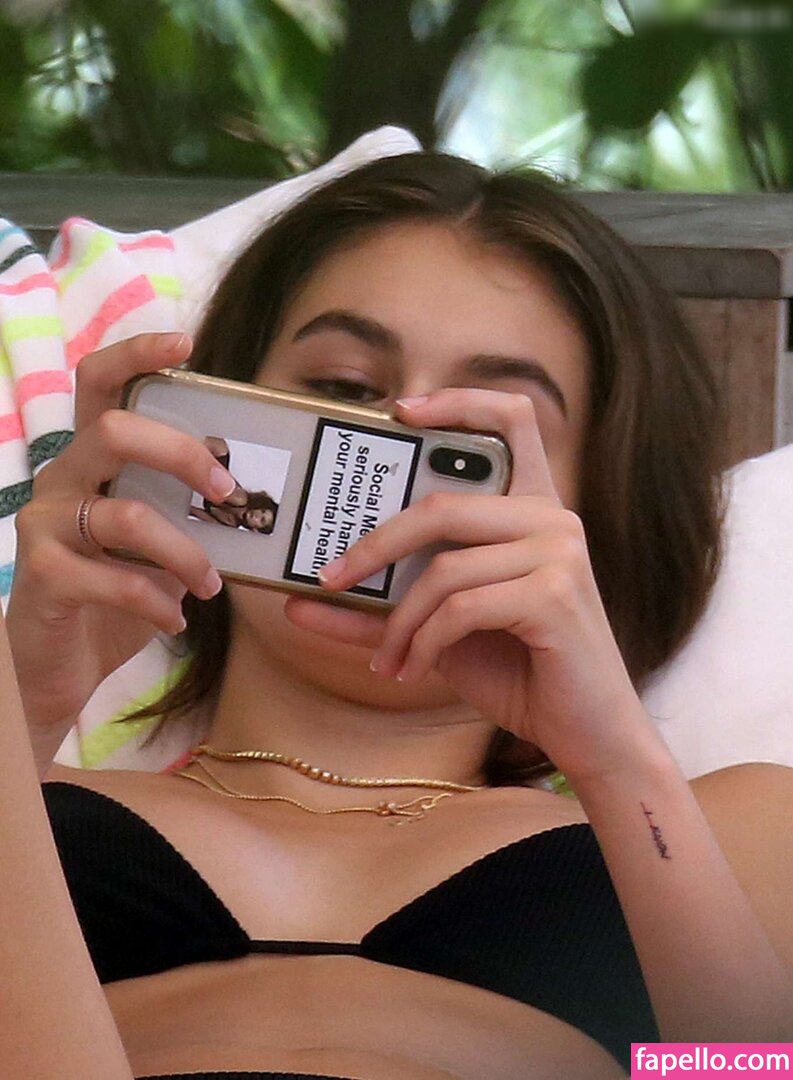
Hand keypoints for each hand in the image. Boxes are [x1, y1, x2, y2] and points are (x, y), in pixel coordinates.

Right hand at [5, 333, 233, 736]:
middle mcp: (60, 479)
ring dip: (186, 553)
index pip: (98, 385)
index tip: (185, 342)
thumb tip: (251, 496)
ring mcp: (44, 525)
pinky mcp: (42, 576)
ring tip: (211, 585)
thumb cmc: (115, 594)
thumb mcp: (156, 544)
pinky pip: (115, 580)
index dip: (134, 355)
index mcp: (91, 461)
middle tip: (228, 489)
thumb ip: (184, 512)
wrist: (61, 667)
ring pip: (125, 516)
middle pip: (114, 431)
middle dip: (183, 453)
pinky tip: (175, 621)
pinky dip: (159, 603)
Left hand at [284, 388, 655, 783]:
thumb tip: (297, 603)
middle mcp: (552, 517)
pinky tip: (413, 672)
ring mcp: (559, 551)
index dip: (460, 402)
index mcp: (532, 509)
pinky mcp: (555, 594)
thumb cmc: (518, 669)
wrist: (585, 730)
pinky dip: (424, 644)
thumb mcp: (442, 630)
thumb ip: (380, 610)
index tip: (401, 412)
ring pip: (443, 568)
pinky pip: (460, 607)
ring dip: (398, 622)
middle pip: (442, 505)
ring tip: (386, 659)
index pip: (513, 420)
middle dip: (374, 546)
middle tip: (331, 580)